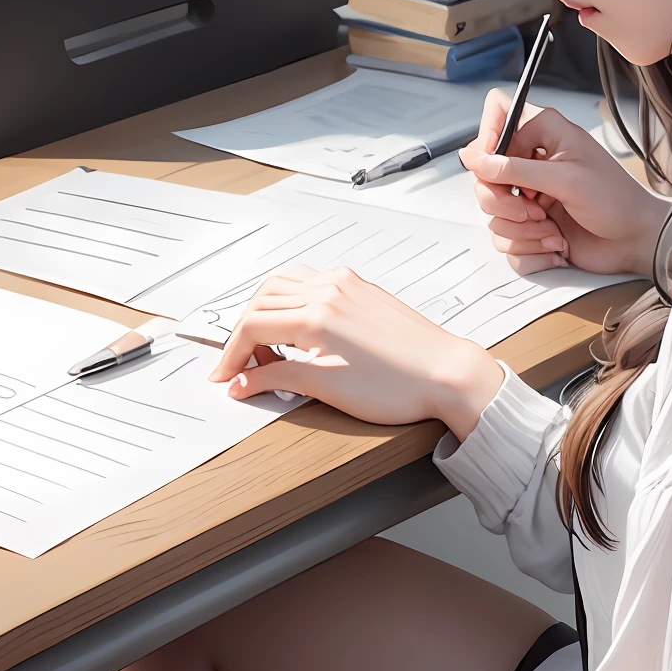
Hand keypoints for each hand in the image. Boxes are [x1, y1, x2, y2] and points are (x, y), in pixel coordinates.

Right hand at [209, 268, 506, 439]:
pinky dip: (290, 302)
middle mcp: (327, 290)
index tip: (224, 378)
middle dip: (243, 335)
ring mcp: (344, 284)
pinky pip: (308, 282)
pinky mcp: (359, 287)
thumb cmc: (398, 385)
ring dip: (264, 314)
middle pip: (261, 301)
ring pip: (282, 286)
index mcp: (316, 315)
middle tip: (243, 369)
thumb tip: (242, 383)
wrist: (447, 373)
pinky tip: (297, 330)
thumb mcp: (328, 388)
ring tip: (270, 351)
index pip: (252, 326)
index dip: (231, 355)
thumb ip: (278, 379)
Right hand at [460, 97, 671, 275]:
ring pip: (492, 212)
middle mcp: (532, 162)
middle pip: (484, 174)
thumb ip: (515, 169)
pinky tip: (556, 245)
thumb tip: (472, 157)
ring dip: (521, 230)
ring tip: (552, 231)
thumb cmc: (615, 201)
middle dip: (503, 201)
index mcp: (544, 134)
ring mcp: (529, 195)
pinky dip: (529, 249)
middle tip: (532, 211)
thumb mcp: (566, 179)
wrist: (635, 241)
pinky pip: (505, 239)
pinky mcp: (531, 226)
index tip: (489, 165)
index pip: (498, 115)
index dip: (486, 135)